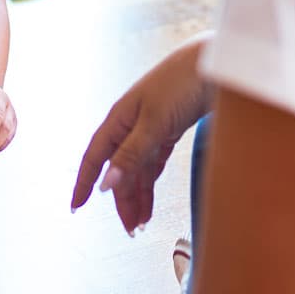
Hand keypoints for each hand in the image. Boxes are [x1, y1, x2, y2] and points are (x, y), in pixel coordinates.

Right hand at [72, 34, 214, 233]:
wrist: (218, 64)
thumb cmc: (181, 83)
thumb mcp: (153, 122)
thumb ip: (131, 154)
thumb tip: (106, 184)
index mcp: (119, 119)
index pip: (95, 158)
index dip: (84, 183)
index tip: (76, 207)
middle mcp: (131, 124)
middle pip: (119, 169)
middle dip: (121, 200)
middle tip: (129, 228)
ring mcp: (150, 127)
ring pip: (137, 169)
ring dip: (138, 196)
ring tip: (141, 223)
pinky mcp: (169, 129)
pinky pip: (154, 162)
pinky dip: (151, 182)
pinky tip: (152, 199)